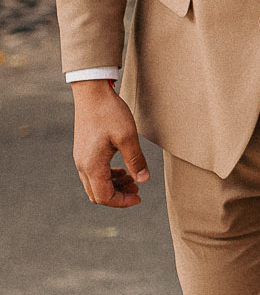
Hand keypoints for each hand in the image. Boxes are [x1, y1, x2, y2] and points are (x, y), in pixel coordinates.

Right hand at [72, 81, 151, 206]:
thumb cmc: (109, 112)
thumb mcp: (128, 137)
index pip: (105, 196)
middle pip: (97, 195)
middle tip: (137, 189)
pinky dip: (108, 176)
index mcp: (92, 165)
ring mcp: (81, 158)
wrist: (92, 93)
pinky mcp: (83, 151)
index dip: (122, 201)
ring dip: (114, 186)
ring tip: (133, 179)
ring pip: (95, 184)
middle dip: (118, 196)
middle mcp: (83, 164)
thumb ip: (136, 161)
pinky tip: (122, 169)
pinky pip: (94, 173)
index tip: (140, 197)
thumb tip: (143, 180)